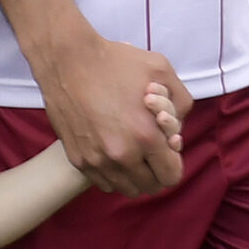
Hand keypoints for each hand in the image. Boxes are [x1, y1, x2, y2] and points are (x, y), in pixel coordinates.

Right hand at [33, 32, 191, 194]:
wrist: (67, 59)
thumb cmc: (114, 62)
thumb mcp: (161, 70)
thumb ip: (181, 101)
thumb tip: (179, 127)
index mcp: (146, 136)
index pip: (171, 176)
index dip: (173, 163)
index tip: (166, 149)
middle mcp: (122, 155)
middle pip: (150, 186)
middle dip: (156, 171)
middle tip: (150, 152)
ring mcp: (97, 160)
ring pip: (126, 189)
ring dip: (134, 176)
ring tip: (131, 154)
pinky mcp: (78, 158)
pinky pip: (103, 182)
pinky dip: (112, 174)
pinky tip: (111, 154)